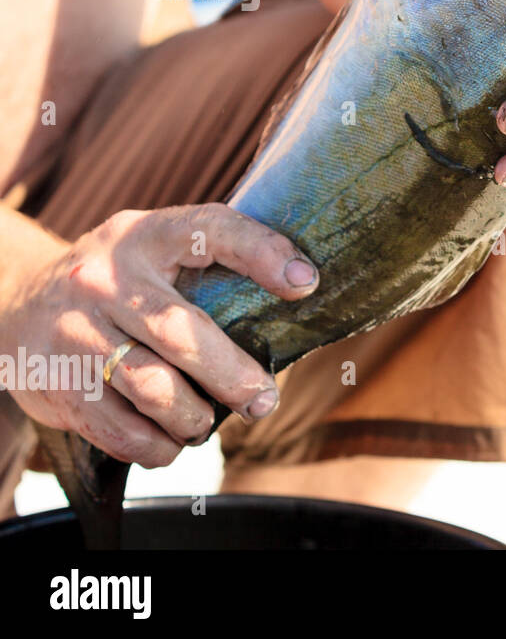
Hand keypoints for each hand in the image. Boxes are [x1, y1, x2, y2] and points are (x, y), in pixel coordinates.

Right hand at [0, 204, 317, 466]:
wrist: (16, 301)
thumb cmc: (121, 281)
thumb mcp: (156, 250)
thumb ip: (213, 266)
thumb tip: (301, 301)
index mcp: (147, 234)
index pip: (213, 230)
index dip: (263, 253)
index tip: (306, 283)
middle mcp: (106, 277)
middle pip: (183, 334)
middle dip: (234, 376)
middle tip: (263, 401)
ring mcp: (75, 330)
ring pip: (153, 390)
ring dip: (195, 418)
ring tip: (209, 422)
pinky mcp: (57, 382)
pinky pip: (121, 430)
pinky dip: (158, 445)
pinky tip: (171, 441)